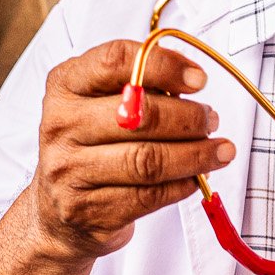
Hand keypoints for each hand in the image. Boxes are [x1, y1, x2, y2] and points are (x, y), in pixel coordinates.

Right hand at [33, 41, 234, 264]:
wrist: (55, 212)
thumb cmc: (88, 147)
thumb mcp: (98, 104)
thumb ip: (137, 87)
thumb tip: (189, 82)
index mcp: (65, 87)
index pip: (114, 62)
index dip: (164, 66)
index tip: (198, 79)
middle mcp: (61, 126)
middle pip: (138, 116)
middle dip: (188, 117)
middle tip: (211, 119)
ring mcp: (70, 171)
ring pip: (148, 161)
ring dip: (194, 155)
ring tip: (219, 151)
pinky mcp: (88, 210)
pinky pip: (148, 196)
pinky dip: (181, 186)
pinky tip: (194, 178)